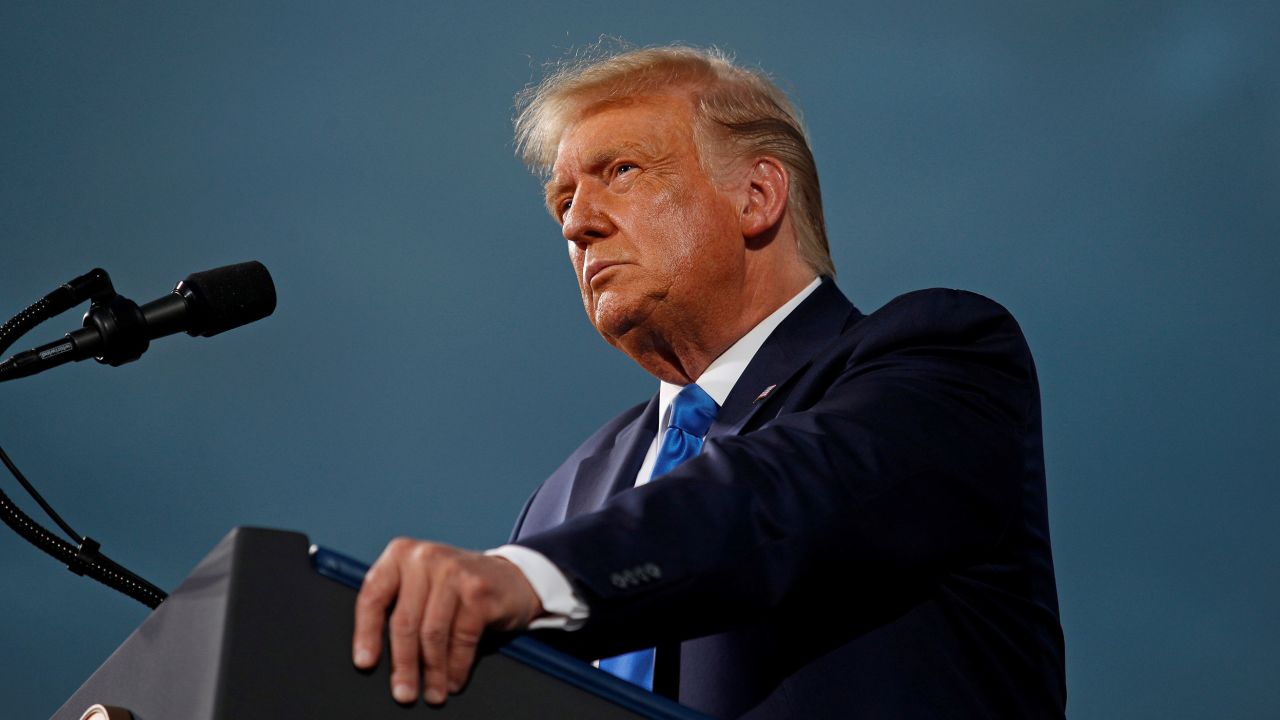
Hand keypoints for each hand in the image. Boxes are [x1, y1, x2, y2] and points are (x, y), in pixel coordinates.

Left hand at [352, 538, 543, 705]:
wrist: (510, 578)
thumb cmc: (456, 587)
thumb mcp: (420, 584)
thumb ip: (396, 604)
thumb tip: (373, 656)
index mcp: (401, 554)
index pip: (373, 596)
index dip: (366, 634)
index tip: (365, 663)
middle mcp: (426, 558)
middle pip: (404, 621)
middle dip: (403, 664)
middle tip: (404, 692)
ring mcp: (455, 572)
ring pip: (433, 634)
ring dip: (432, 671)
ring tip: (433, 693)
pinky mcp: (479, 591)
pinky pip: (462, 638)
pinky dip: (456, 666)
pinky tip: (453, 680)